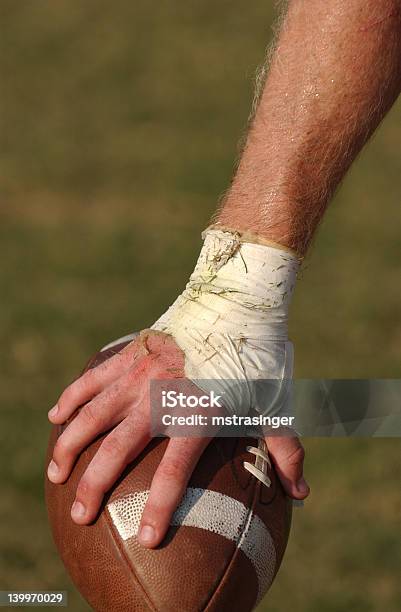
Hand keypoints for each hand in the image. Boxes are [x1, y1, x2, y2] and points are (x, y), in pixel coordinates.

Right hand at [47, 329, 308, 548]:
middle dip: (94, 485)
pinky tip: (55, 416)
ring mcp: (140, 374)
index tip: (145, 538)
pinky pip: (93, 379)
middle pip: (117, 449)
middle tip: (79, 515)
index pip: (173, 472)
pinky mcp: (130, 354)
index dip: (159, 507)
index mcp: (198, 415)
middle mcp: (161, 398)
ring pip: (93, 415)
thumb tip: (302, 496)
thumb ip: (286, 450)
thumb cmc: (259, 354)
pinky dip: (71, 397)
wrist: (236, 300)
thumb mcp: (276, 403)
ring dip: (70, 444)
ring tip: (55, 473)